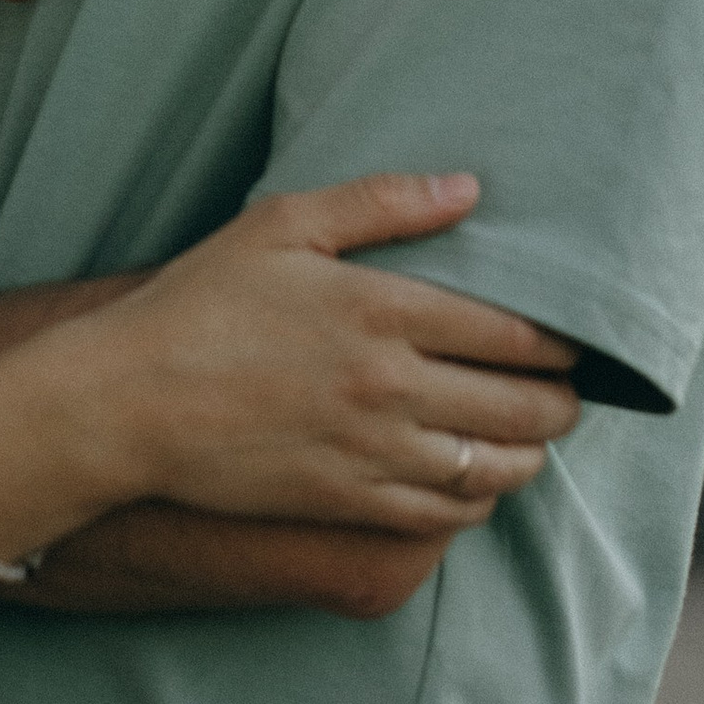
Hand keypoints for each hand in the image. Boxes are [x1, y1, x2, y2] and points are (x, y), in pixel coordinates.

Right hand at [63, 172, 580, 536]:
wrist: (129, 403)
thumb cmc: (201, 302)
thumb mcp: (282, 225)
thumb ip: (381, 203)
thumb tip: (468, 187)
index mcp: (383, 310)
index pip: (514, 334)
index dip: (561, 342)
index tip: (574, 340)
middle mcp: (392, 387)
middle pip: (523, 406)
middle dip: (564, 400)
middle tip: (569, 390)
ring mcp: (374, 453)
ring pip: (495, 467)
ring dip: (531, 452)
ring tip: (533, 435)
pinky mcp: (351, 503)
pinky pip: (446, 515)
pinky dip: (478, 499)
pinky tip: (475, 479)